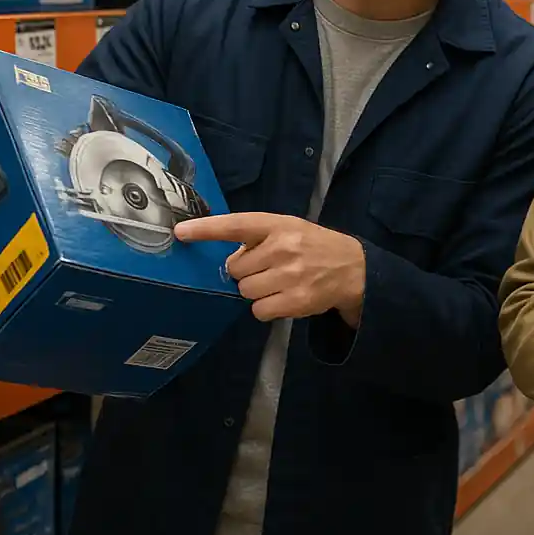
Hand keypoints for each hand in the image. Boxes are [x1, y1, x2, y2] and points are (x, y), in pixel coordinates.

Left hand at [174, 212, 365, 324]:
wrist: (353, 267)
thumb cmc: (313, 244)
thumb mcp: (289, 228)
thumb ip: (258, 236)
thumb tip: (225, 258)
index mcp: (277, 224)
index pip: (236, 224)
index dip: (206, 229)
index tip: (180, 232)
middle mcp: (282, 247)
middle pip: (235, 268)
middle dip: (245, 271)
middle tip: (266, 268)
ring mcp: (290, 275)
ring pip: (245, 291)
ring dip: (255, 290)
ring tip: (277, 283)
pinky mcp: (296, 301)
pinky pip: (259, 310)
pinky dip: (265, 307)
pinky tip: (282, 298)